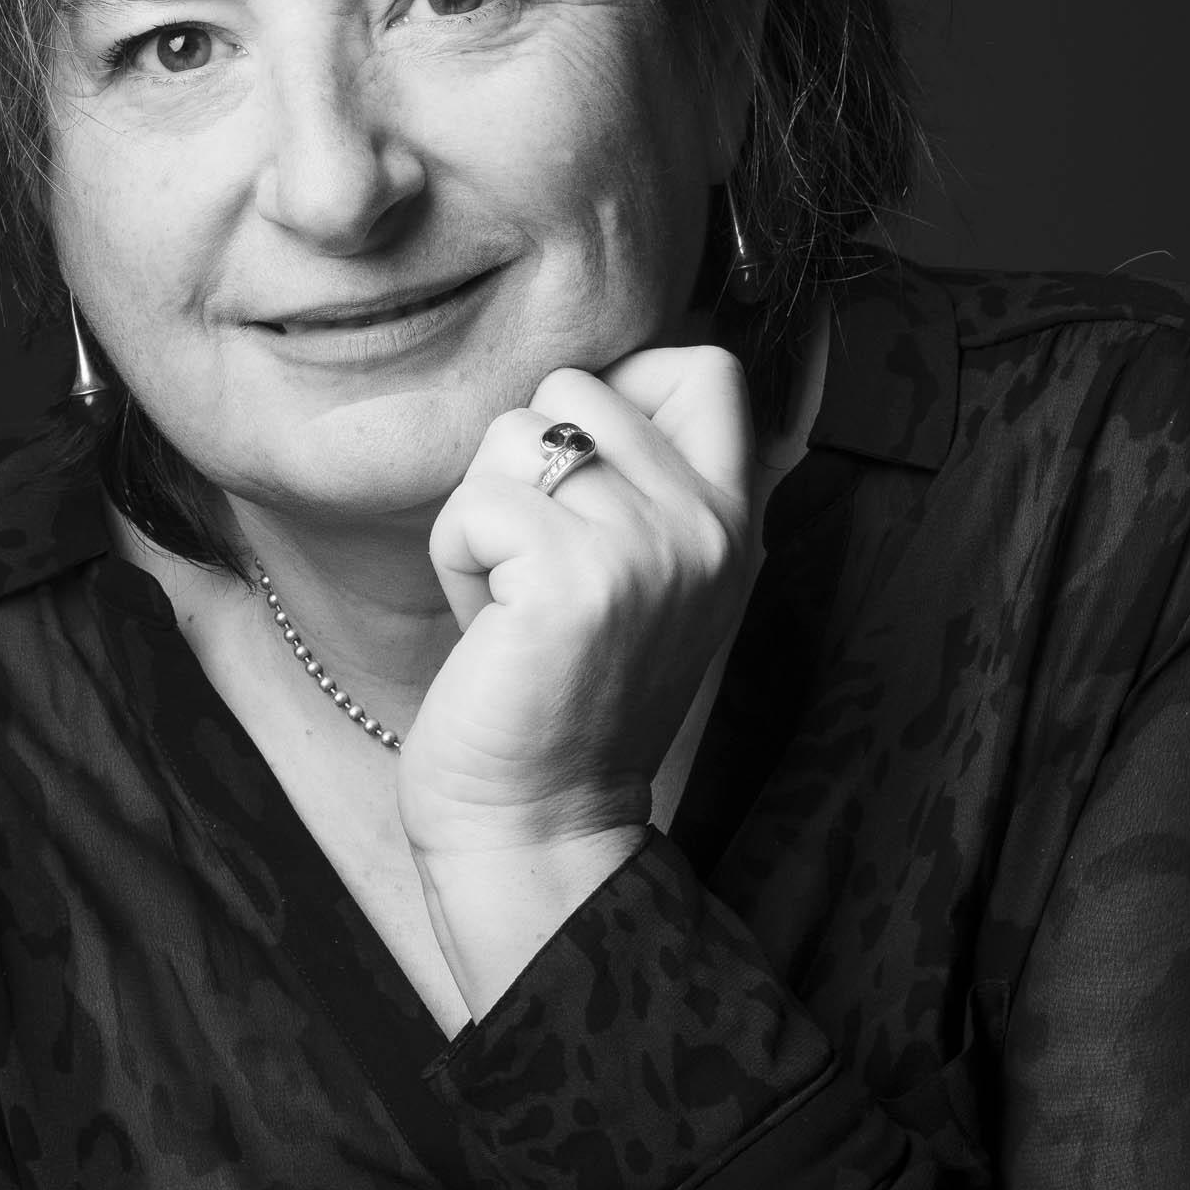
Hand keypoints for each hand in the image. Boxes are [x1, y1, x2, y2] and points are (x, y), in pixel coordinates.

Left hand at [401, 343, 756, 862]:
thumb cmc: (565, 692)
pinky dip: (455, 557)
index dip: (622, 385)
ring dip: (483, 513)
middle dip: (523, 462)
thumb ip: (651, 478)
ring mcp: (649, 549)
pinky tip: (488, 622)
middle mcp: (709, 526)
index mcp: (734, 519)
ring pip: (514, 435)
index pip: (707, 366)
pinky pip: (474, 502)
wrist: (541, 823)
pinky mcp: (574, 578)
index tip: (580, 471)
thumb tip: (595, 375)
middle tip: (533, 560)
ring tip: (510, 595)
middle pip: (579, 387)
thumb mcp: (648, 575)